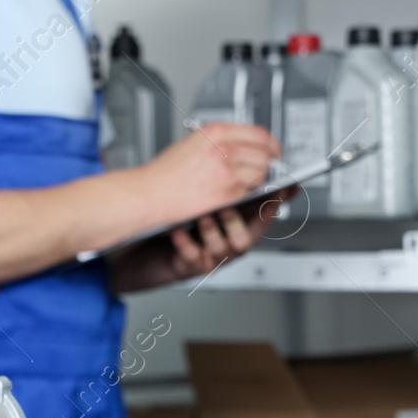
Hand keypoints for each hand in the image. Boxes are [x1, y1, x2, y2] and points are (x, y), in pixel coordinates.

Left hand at [108, 185, 297, 292]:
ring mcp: (208, 257)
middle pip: (245, 237)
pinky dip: (186, 243)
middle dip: (238, 219)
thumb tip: (246, 152)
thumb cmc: (178, 218)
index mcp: (234, 225)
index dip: (269, 205)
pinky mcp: (188, 266)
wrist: (143, 244)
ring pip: (222, 250)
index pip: (260, 218)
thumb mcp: (204, 194)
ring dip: (213, 230)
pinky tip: (178, 230)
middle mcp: (225, 244)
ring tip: (202, 215)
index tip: (274, 191)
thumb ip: (225, 178)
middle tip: (230, 202)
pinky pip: (192, 257)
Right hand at [140, 123, 279, 224]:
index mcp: (216, 132)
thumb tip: (242, 144)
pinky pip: (249, 192)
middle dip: (266, 162)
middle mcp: (224, 149)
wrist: (150, 193)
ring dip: (256, 179)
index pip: (259, 133)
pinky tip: (230, 192)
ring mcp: (227, 171)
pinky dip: (244, 193)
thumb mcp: (193, 141)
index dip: (272, 144)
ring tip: (242, 182)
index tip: (275, 150)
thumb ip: (219, 140)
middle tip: (262, 168)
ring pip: (260, 173)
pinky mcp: (227, 193)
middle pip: (264, 153)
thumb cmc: (164, 172)